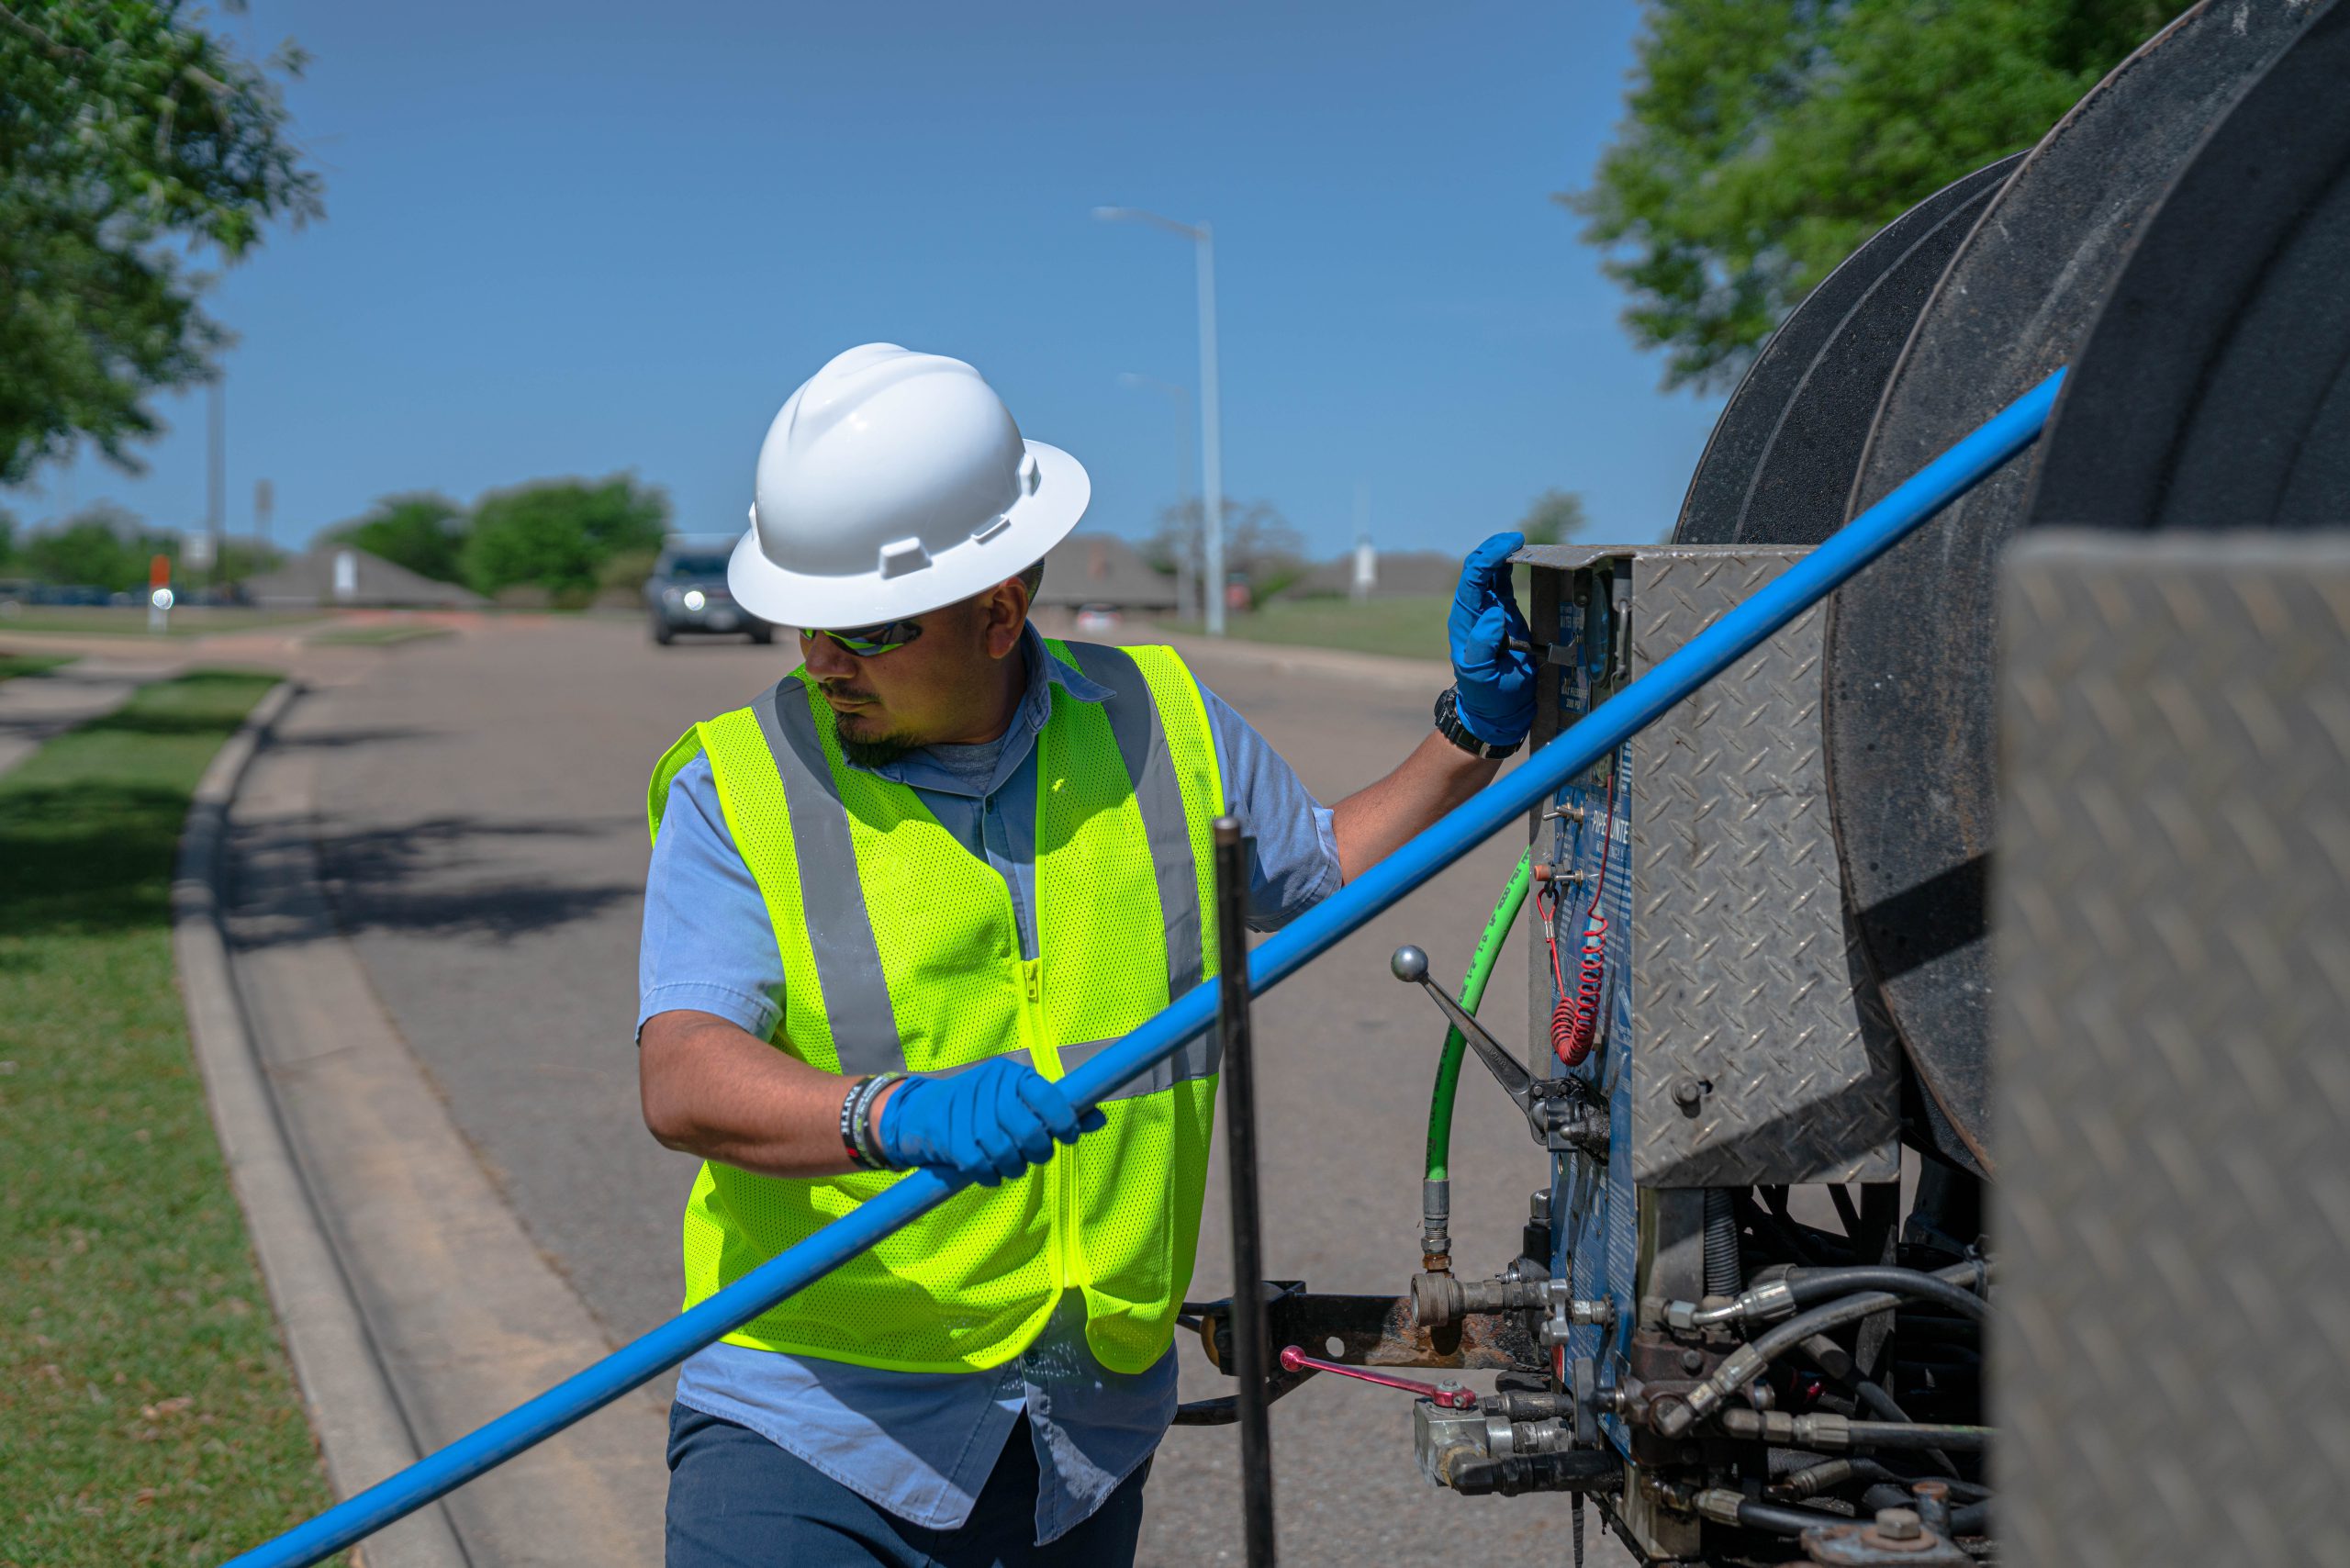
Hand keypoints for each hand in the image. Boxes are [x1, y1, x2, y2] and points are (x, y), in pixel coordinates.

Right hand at [875, 1059, 1105, 1185]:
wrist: (921, 1113)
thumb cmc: (982, 1109)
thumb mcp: (1018, 1102)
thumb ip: (1058, 1111)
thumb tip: (1100, 1119)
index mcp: (1012, 1075)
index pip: (1048, 1096)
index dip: (1065, 1121)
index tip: (1068, 1136)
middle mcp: (990, 1087)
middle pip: (1030, 1131)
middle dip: (1039, 1151)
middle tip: (1035, 1155)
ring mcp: (966, 1111)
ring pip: (1006, 1152)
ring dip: (1013, 1167)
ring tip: (1011, 1165)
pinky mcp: (947, 1136)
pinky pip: (980, 1166)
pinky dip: (989, 1176)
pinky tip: (988, 1172)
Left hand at [1446, 531, 1535, 747]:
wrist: (1497, 709)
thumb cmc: (1487, 695)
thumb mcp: (1481, 675)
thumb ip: (1482, 645)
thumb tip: (1493, 613)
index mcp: (1466, 621)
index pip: (1473, 579)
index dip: (1489, 557)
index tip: (1511, 545)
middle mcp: (1475, 612)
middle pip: (1479, 569)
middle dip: (1496, 549)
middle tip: (1518, 539)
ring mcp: (1488, 611)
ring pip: (1491, 573)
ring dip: (1505, 555)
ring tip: (1524, 544)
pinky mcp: (1503, 615)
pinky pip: (1504, 584)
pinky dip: (1513, 568)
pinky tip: (1525, 558)